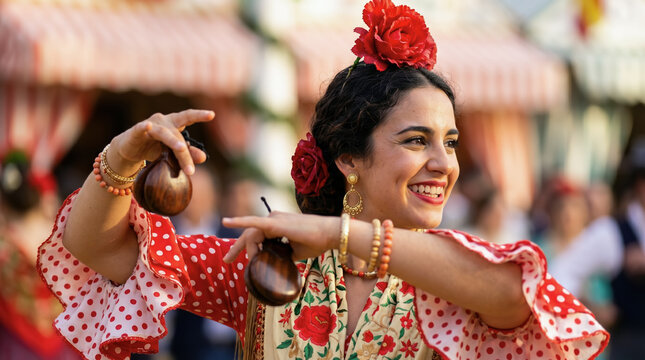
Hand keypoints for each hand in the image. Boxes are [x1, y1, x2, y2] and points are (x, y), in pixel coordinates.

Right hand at [110, 110, 214, 175]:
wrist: (129, 151)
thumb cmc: (153, 148)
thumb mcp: (172, 153)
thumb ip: (188, 154)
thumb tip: (204, 157)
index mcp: (174, 124)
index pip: (188, 117)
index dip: (199, 115)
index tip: (212, 114)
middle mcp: (163, 121)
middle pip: (178, 135)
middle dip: (185, 153)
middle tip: (191, 170)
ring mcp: (150, 125)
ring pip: (164, 133)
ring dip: (173, 141)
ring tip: (181, 149)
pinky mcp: (136, 131)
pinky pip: (141, 128)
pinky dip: (144, 127)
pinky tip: (147, 126)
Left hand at [222, 211, 338, 262]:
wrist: (330, 234)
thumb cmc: (316, 242)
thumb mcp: (295, 252)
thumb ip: (283, 254)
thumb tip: (276, 263)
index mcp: (277, 225)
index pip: (257, 235)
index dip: (249, 248)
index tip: (246, 262)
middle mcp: (273, 219)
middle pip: (250, 234)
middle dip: (237, 248)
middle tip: (227, 260)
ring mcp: (274, 219)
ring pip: (252, 235)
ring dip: (247, 249)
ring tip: (248, 261)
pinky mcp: (274, 223)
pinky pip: (253, 223)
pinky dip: (239, 221)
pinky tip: (226, 221)